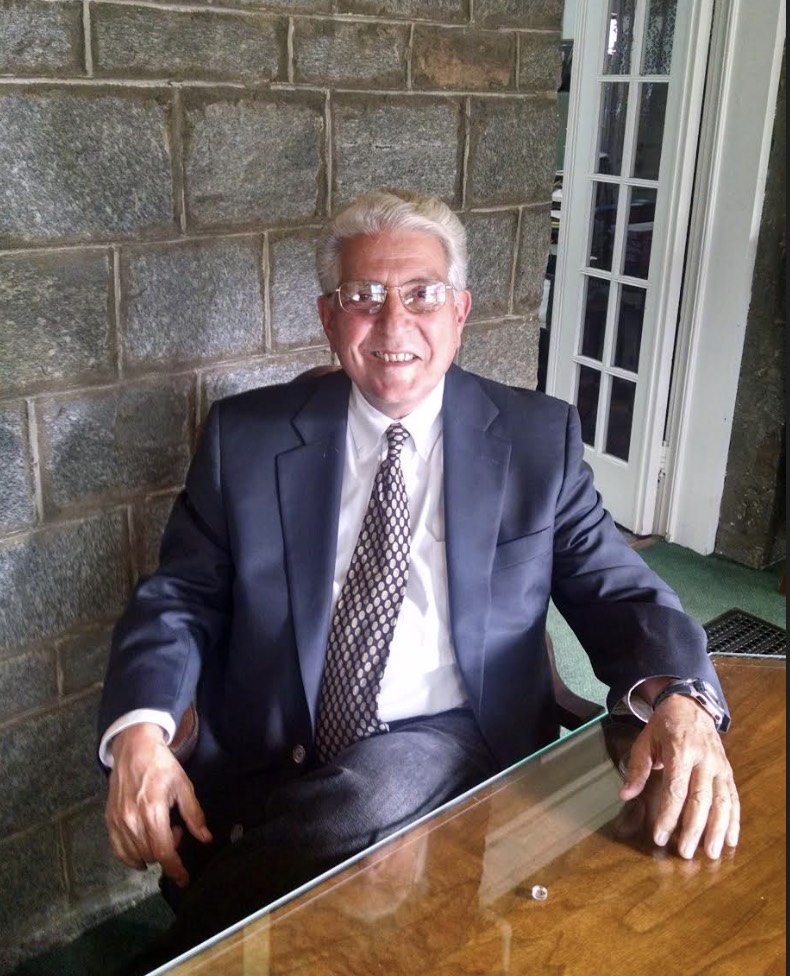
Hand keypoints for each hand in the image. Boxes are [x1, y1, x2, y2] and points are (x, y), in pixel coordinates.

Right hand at [105, 723, 211, 887]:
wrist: (134, 749)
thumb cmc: (162, 765)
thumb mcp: (183, 786)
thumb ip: (194, 814)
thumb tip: (206, 838)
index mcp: (153, 810)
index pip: (164, 851)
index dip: (175, 868)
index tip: (184, 880)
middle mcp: (132, 820)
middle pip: (151, 855)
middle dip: (168, 852)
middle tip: (176, 831)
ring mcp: (118, 821)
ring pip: (136, 855)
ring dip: (152, 853)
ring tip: (161, 831)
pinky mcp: (109, 821)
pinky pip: (119, 850)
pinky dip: (131, 856)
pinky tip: (143, 851)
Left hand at [618, 695, 739, 858]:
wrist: (690, 705)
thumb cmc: (664, 725)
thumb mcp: (645, 741)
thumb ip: (636, 768)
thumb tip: (625, 795)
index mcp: (680, 750)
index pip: (676, 790)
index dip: (668, 816)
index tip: (660, 836)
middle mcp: (704, 760)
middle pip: (700, 800)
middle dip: (693, 829)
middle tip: (684, 853)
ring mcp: (719, 766)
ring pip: (722, 802)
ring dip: (717, 830)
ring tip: (711, 853)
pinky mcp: (727, 771)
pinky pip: (733, 798)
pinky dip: (734, 821)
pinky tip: (730, 839)